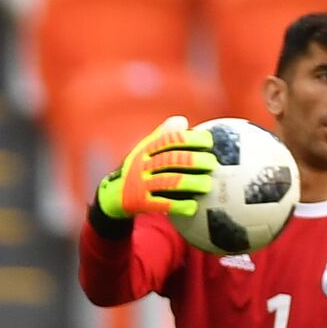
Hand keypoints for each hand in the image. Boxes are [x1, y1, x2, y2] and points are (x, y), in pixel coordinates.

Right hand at [96, 115, 216, 218]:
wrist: (114, 195)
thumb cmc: (138, 170)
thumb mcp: (145, 150)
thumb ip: (164, 136)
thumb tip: (183, 121)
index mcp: (145, 149)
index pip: (169, 140)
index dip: (191, 139)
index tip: (208, 141)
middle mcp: (142, 165)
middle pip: (171, 160)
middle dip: (194, 161)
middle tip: (212, 164)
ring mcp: (140, 185)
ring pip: (169, 182)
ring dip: (191, 183)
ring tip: (207, 185)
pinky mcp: (141, 203)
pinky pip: (162, 204)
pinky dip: (179, 206)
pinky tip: (193, 207)